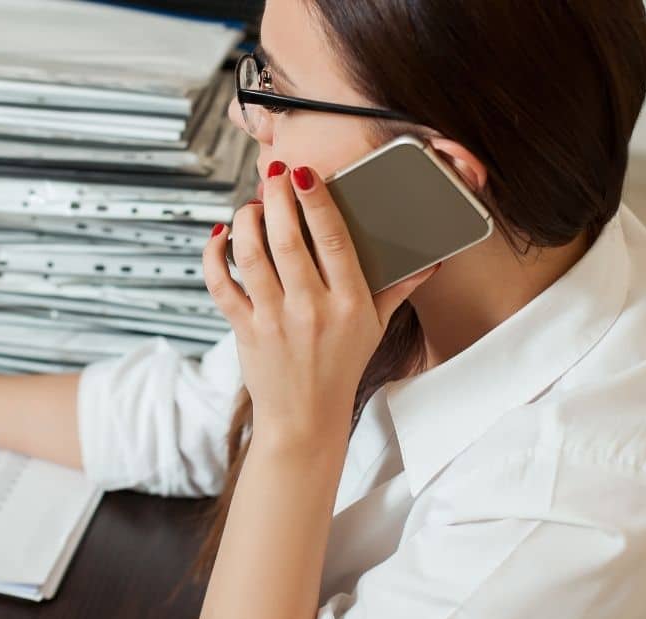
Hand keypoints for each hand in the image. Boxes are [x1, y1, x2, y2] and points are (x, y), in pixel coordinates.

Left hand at [202, 161, 435, 448]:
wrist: (305, 418)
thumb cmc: (341, 367)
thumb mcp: (376, 327)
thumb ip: (398, 288)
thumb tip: (430, 259)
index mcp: (350, 302)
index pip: (334, 240)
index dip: (317, 202)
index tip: (305, 174)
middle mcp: (311, 309)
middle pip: (288, 239)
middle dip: (278, 198)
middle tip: (274, 174)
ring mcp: (274, 319)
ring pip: (252, 255)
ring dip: (247, 221)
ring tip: (253, 204)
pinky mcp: (244, 330)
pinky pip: (222, 285)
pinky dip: (215, 257)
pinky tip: (221, 236)